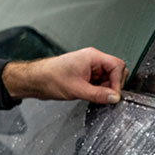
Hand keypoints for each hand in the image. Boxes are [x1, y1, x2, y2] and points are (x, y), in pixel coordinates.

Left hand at [2, 47, 127, 104]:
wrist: (36, 80)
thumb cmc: (51, 78)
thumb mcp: (78, 89)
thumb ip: (99, 95)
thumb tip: (114, 97)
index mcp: (93, 57)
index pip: (117, 66)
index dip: (117, 82)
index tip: (113, 95)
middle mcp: (93, 60)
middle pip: (115, 71)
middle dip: (112, 85)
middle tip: (103, 96)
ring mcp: (90, 67)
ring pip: (108, 78)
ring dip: (104, 89)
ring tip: (91, 95)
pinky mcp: (86, 75)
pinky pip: (99, 82)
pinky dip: (98, 90)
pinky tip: (89, 94)